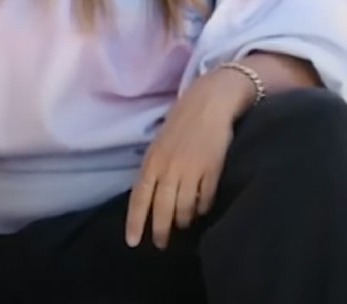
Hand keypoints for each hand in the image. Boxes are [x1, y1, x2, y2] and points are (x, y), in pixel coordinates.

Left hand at [123, 73, 239, 249]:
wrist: (208, 103)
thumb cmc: (181, 122)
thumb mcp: (158, 145)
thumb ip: (153, 169)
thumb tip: (148, 197)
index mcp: (152, 161)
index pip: (140, 198)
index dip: (135, 221)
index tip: (133, 242)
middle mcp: (169, 168)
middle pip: (162, 208)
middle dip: (161, 230)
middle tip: (161, 244)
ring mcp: (191, 170)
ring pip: (184, 207)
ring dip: (183, 220)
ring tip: (183, 224)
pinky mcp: (213, 169)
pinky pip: (206, 198)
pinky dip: (202, 207)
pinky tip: (201, 209)